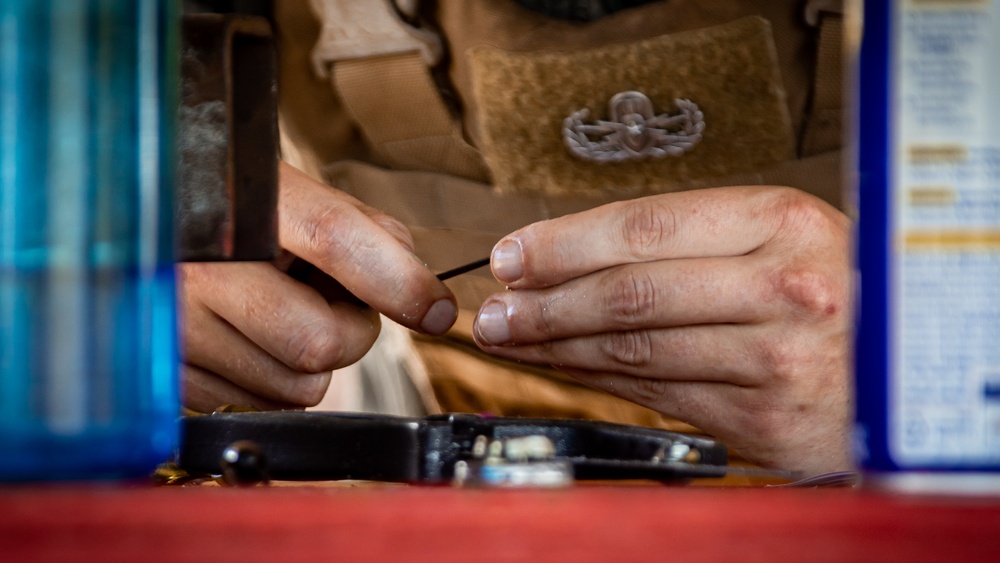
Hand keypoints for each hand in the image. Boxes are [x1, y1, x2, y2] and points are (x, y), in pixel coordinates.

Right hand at [180, 162, 456, 412]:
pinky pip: (259, 407)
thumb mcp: (293, 193)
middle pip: (323, 342)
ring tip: (277, 314)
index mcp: (239, 205)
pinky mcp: (167, 376)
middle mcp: (197, 268)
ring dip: (310, 361)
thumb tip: (416, 286)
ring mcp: (175, 328)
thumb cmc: (228, 208)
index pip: (335, 239)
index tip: (437, 309)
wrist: (130, 220)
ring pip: (298, 388)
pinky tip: (247, 339)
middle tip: (330, 301)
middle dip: (350, 330)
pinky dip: (272, 381)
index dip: (399, 281)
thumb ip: (363, 227)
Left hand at [472, 186, 851, 475]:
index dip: (563, 243)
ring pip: (634, 348)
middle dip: (544, 302)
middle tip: (493, 307)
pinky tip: (562, 368)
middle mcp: (780, 287)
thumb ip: (690, 247)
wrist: (916, 361)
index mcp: (780, 223)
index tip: (512, 254)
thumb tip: (578, 260)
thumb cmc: (840, 292)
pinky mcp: (763, 418)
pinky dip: (596, 379)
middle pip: (628, 291)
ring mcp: (773, 357)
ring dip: (557, 344)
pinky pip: (657, 394)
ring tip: (509, 337)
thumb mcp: (784, 240)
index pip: (642, 227)